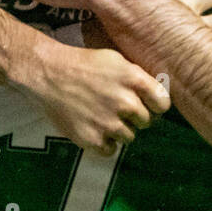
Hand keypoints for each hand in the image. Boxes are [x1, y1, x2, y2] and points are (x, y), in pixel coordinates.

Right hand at [27, 39, 170, 154]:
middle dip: (135, 117)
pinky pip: (111, 150)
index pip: (163, 104)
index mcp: (134, 79)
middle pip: (146, 122)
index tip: (148, 105)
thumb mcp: (117, 60)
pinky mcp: (92, 139)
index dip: (156, 106)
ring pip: (129, 137)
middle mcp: (125, 102)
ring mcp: (109, 123)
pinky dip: (104, 142)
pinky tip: (94, 128)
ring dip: (119, 130)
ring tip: (102, 116)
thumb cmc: (83, 64)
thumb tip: (155, 96)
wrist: (48, 74)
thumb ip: (138, 78)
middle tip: (117, 108)